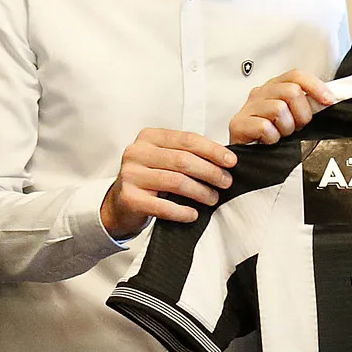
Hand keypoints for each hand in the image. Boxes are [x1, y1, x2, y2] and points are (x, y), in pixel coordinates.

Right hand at [101, 128, 236, 238]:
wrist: (120, 204)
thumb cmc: (150, 179)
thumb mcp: (165, 159)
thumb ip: (188, 154)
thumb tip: (225, 160)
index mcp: (149, 137)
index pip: (187, 139)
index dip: (212, 150)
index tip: (231, 161)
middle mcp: (137, 152)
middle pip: (183, 160)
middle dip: (210, 172)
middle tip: (226, 182)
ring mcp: (130, 175)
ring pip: (176, 182)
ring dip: (200, 192)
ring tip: (213, 199)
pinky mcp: (129, 198)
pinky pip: (163, 206)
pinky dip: (182, 211)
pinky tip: (193, 214)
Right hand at [229, 69, 335, 144]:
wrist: (250, 158)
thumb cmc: (274, 137)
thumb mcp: (295, 117)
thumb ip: (309, 105)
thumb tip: (329, 100)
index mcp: (275, 87)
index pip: (297, 75)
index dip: (315, 87)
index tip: (328, 102)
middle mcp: (261, 93)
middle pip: (292, 91)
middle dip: (301, 114)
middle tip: (297, 128)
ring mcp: (248, 107)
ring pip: (279, 108)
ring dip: (286, 128)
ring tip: (281, 136)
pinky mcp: (238, 124)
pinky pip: (265, 127)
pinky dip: (273, 138)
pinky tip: (269, 142)